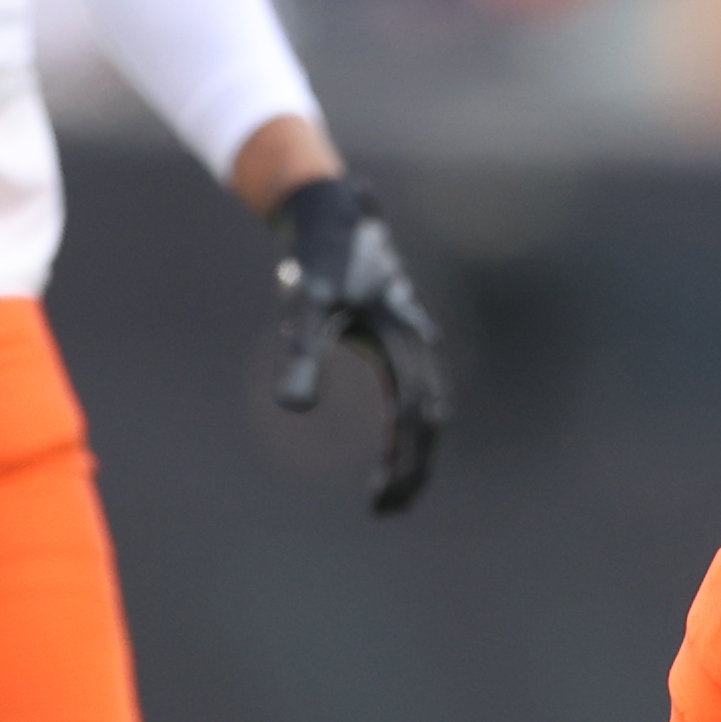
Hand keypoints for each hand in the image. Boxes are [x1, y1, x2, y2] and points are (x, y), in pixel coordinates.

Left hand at [274, 175, 449, 513]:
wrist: (330, 211)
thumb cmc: (317, 258)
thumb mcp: (305, 307)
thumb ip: (301, 356)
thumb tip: (292, 410)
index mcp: (405, 339)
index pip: (412, 415)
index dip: (400, 461)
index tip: (381, 500)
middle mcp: (418, 342)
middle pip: (428, 419)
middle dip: (413, 468)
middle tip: (387, 510)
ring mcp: (413, 340)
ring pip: (427, 409)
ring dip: (413, 452)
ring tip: (391, 493)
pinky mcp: (400, 338)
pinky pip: (414, 393)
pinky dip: (406, 429)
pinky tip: (387, 449)